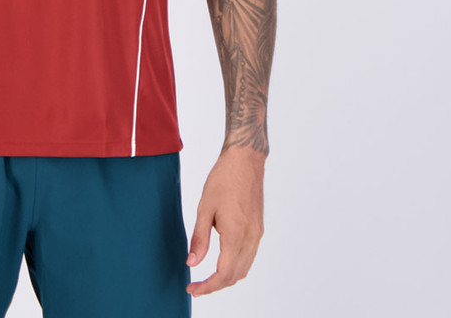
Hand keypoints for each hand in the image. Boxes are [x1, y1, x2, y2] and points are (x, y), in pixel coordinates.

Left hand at [186, 146, 264, 297]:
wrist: (245, 160)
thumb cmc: (223, 179)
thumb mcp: (204, 208)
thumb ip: (199, 238)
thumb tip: (192, 263)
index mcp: (236, 235)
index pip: (224, 274)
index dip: (207, 286)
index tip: (192, 289)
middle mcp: (250, 239)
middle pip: (235, 276)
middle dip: (216, 285)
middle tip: (196, 286)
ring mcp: (257, 235)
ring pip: (244, 269)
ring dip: (227, 278)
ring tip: (207, 277)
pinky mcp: (258, 229)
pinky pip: (249, 257)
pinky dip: (236, 266)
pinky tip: (222, 261)